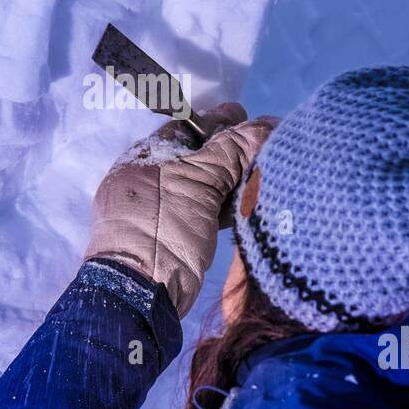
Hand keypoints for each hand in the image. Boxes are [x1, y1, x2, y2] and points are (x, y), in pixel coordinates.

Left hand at [84, 102, 277, 316]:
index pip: (185, 127)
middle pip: (197, 155)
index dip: (216, 119)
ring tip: (268, 166)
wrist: (139, 294)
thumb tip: (266, 125)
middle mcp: (151, 180)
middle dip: (230, 147)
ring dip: (234, 175)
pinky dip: (230, 202)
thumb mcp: (195, 182)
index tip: (244, 113)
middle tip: (265, 139)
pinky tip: (253, 198)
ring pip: (205, 183)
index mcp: (144, 158)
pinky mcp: (180, 237)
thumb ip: (230, 151)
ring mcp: (164, 210)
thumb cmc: (161, 227)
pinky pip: (208, 209)